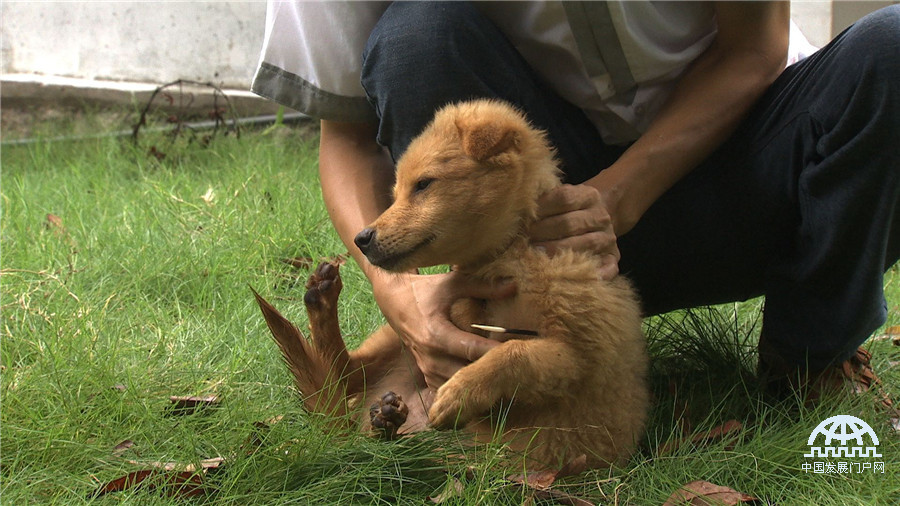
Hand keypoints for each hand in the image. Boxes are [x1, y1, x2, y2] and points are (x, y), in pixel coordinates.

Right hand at [372, 270, 515, 388]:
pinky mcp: (427, 375)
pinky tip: (482, 384)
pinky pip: (448, 389)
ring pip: (457, 387)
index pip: (471, 349)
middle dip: (489, 372)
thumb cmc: (425, 291)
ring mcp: (427, 368)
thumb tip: (513, 287)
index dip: (493, 353)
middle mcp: (431, 356)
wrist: (393, 302)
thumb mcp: (452, 284)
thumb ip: (483, 287)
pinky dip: (464, 389)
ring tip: (502, 378)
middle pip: (466, 374)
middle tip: (514, 368)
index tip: (516, 352)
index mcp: (436, 334)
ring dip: (478, 383)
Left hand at [528, 184, 619, 279]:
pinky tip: (582, 278)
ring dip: (558, 251)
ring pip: (585, 245)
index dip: (542, 208)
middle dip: (543, 232)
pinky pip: (608, 267)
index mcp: (588, 195)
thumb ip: (543, 203)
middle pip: (570, 223)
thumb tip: (517, 211)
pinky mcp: (613, 258)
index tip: (525, 218)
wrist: (598, 218)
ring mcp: (608, 238)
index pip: (564, 198)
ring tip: (537, 257)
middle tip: (525, 240)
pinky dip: (598, 273)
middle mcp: (601, 216)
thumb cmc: (568, 212)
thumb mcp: (559, 200)